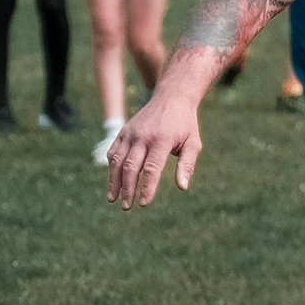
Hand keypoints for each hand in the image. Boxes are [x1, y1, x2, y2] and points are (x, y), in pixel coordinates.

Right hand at [105, 87, 203, 209]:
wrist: (171, 98)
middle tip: (127, 206)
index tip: (144, 203)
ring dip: (114, 181)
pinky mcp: (123, 132)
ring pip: (117, 160)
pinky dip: (111, 167)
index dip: (146, 187)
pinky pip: (113, 152)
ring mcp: (130, 134)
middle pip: (131, 167)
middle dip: (127, 189)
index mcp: (162, 140)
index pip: (151, 169)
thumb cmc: (185, 125)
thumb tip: (183, 187)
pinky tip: (113, 181)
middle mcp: (142, 137)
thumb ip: (187, 165)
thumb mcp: (193, 143)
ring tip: (114, 199)